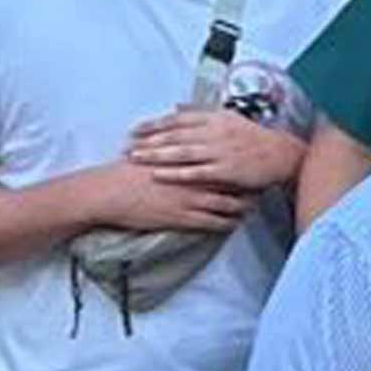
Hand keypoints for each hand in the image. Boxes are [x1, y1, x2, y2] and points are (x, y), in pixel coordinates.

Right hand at [75, 155, 251, 235]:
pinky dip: (225, 224)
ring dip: (241, 207)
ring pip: (226, 204)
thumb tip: (181, 144)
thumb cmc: (128, 171)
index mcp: (187, 159)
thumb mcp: (153, 151)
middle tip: (259, 185)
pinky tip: (233, 225)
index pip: (222, 159)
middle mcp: (193, 178)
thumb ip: (172, 148)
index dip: (238, 162)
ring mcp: (189, 199)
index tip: (249, 163)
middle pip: (230, 180)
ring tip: (251, 207)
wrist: (111, 191)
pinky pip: (211, 223)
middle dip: (246, 184)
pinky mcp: (181, 218)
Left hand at [128, 109, 300, 194]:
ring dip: (157, 154)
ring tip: (137, 157)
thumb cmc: (254, 138)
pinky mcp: (226, 169)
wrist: (281, 154)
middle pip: (176, 134)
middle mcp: (216, 131)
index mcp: (215, 118)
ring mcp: (221, 151)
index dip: (155, 124)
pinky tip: (160, 175)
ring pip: (182, 151)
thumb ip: (201, 112)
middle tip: (128, 145)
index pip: (178, 119)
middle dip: (149, 140)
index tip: (136, 129)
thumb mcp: (228, 117)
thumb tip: (177, 107)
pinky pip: (196, 171)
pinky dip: (176, 173)